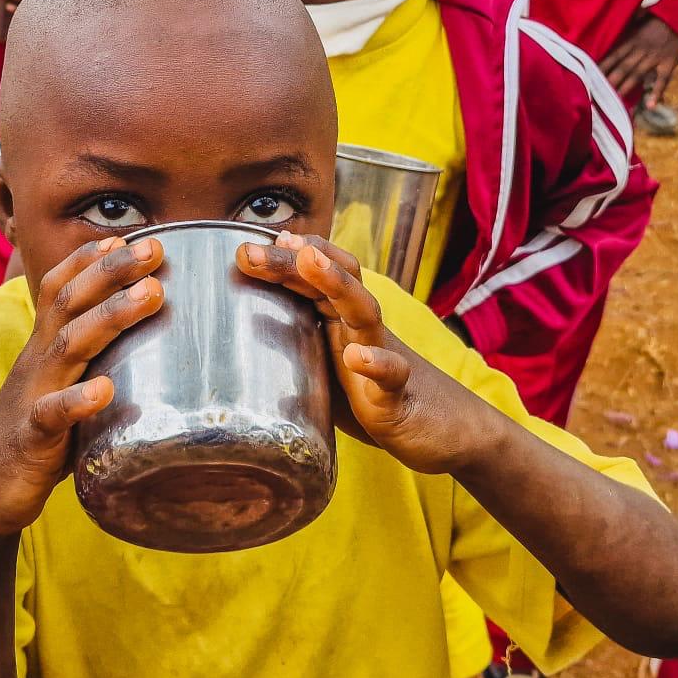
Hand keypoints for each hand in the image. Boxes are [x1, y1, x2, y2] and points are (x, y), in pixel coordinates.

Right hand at [0, 237, 162, 544]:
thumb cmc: (35, 438)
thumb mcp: (61, 390)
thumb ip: (94, 367)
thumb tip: (156, 353)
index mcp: (43, 349)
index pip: (59, 289)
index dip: (88, 259)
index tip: (128, 235)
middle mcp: (36, 362)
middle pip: (69, 302)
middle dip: (111, 270)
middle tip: (155, 247)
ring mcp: (32, 396)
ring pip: (69, 345)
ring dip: (111, 316)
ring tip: (151, 294)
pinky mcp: (30, 438)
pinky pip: (52, 414)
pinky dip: (78, 400)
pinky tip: (105, 390)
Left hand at [235, 233, 467, 472]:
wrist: (444, 431)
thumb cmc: (376, 396)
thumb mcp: (327, 369)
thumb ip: (295, 349)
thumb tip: (232, 346)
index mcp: (342, 322)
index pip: (315, 276)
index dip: (284, 257)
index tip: (247, 246)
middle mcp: (362, 330)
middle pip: (335, 279)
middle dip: (294, 259)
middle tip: (248, 250)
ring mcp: (385, 356)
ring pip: (364, 311)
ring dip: (337, 284)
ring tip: (311, 262)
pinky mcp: (398, 397)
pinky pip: (392, 374)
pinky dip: (376, 364)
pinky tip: (356, 358)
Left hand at [600, 15, 677, 105]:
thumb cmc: (661, 16)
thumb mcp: (640, 16)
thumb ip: (628, 22)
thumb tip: (613, 20)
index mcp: (632, 39)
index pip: (613, 55)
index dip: (602, 66)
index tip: (590, 76)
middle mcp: (641, 50)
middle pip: (623, 67)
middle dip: (610, 80)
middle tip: (597, 93)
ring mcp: (655, 58)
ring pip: (638, 75)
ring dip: (626, 88)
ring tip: (615, 101)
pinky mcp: (669, 64)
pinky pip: (663, 80)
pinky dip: (657, 93)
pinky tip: (650, 105)